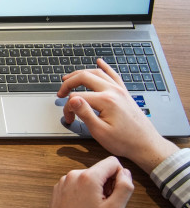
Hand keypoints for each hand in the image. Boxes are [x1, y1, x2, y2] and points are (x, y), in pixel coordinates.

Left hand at [37, 156, 133, 207]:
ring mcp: (63, 181)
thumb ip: (125, 187)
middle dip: (106, 184)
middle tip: (105, 205)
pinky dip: (83, 192)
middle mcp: (73, 174)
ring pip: (88, 177)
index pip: (112, 162)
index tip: (115, 194)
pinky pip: (77, 183)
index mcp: (88, 176)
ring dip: (95, 189)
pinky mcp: (58, 188)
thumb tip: (125, 172)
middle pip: (99, 170)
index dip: (119, 176)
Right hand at [57, 58, 178, 172]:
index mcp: (106, 100)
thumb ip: (85, 113)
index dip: (68, 108)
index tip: (69, 119)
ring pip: (97, 73)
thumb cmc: (124, 141)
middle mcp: (113, 91)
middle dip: (68, 83)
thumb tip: (72, 100)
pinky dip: (105, 67)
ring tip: (68, 79)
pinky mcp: (124, 93)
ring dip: (81, 74)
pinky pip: (113, 75)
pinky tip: (99, 62)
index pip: (77, 97)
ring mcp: (120, 90)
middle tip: (60, 93)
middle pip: (85, 77)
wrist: (146, 145)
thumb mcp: (100, 131)